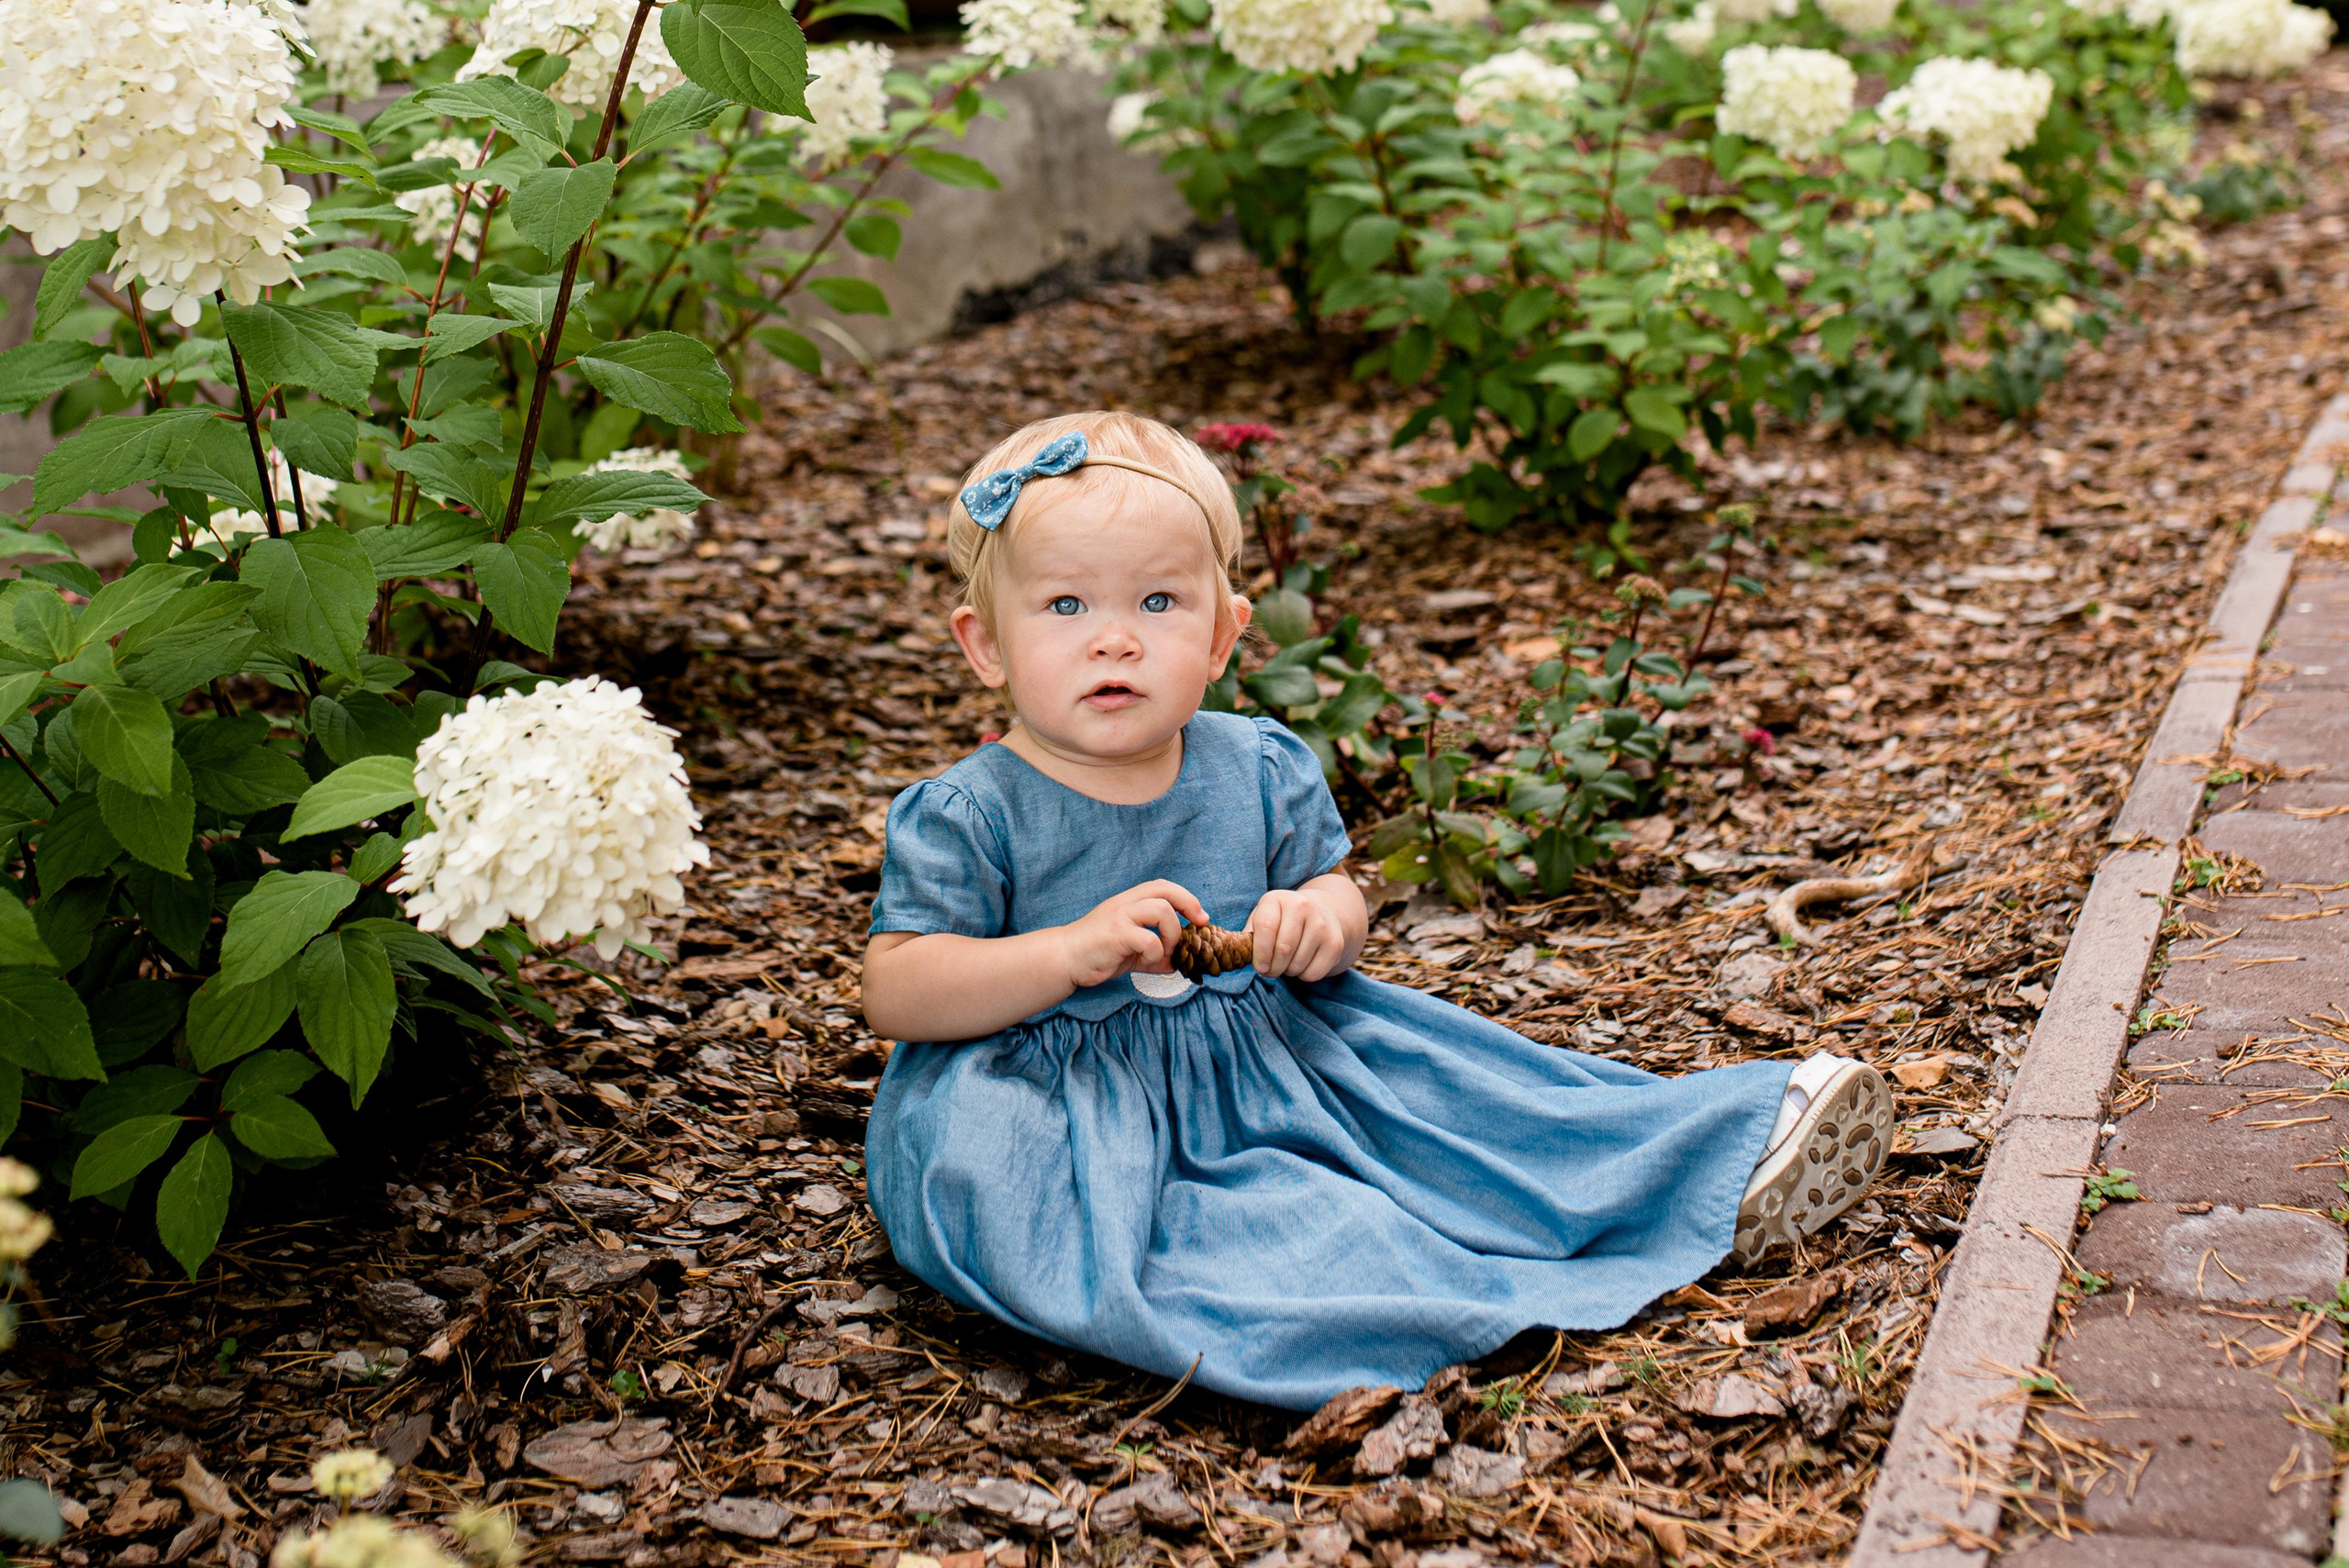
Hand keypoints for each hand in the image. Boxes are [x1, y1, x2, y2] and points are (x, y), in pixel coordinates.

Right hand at [1057, 880, 1208, 989]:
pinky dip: (1156, 953)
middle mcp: (1125, 903)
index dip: (1186, 898)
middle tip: (1198, 924)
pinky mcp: (1116, 934)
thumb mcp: (1132, 951)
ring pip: (1161, 910)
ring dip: (1172, 934)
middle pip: (1165, 890)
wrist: (1065, 958)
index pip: (1162, 886)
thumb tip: (1179, 963)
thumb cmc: (1098, 953)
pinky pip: (1149, 940)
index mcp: (1129, 902)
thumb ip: (1155, 954)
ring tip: (1164, 951)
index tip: (1199, 917)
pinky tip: (1148, 961)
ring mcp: (1120, 916)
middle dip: (1189, 904)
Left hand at [1247, 888, 1351, 980]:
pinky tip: (1303, 963)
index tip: (1259, 967)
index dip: (1260, 952)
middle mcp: (1302, 906)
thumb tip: (1240, 953)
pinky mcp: (1335, 943)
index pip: (1266, 927)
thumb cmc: (1282, 920)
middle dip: (1273, 968)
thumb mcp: (1263, 918)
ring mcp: (1321, 924)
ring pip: (1297, 964)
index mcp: (1278, 899)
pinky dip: (1304, 976)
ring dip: (1288, 972)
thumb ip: (1249, 934)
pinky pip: (1313, 973)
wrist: (1322, 912)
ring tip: (1287, 962)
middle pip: (1283, 949)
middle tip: (1270, 971)